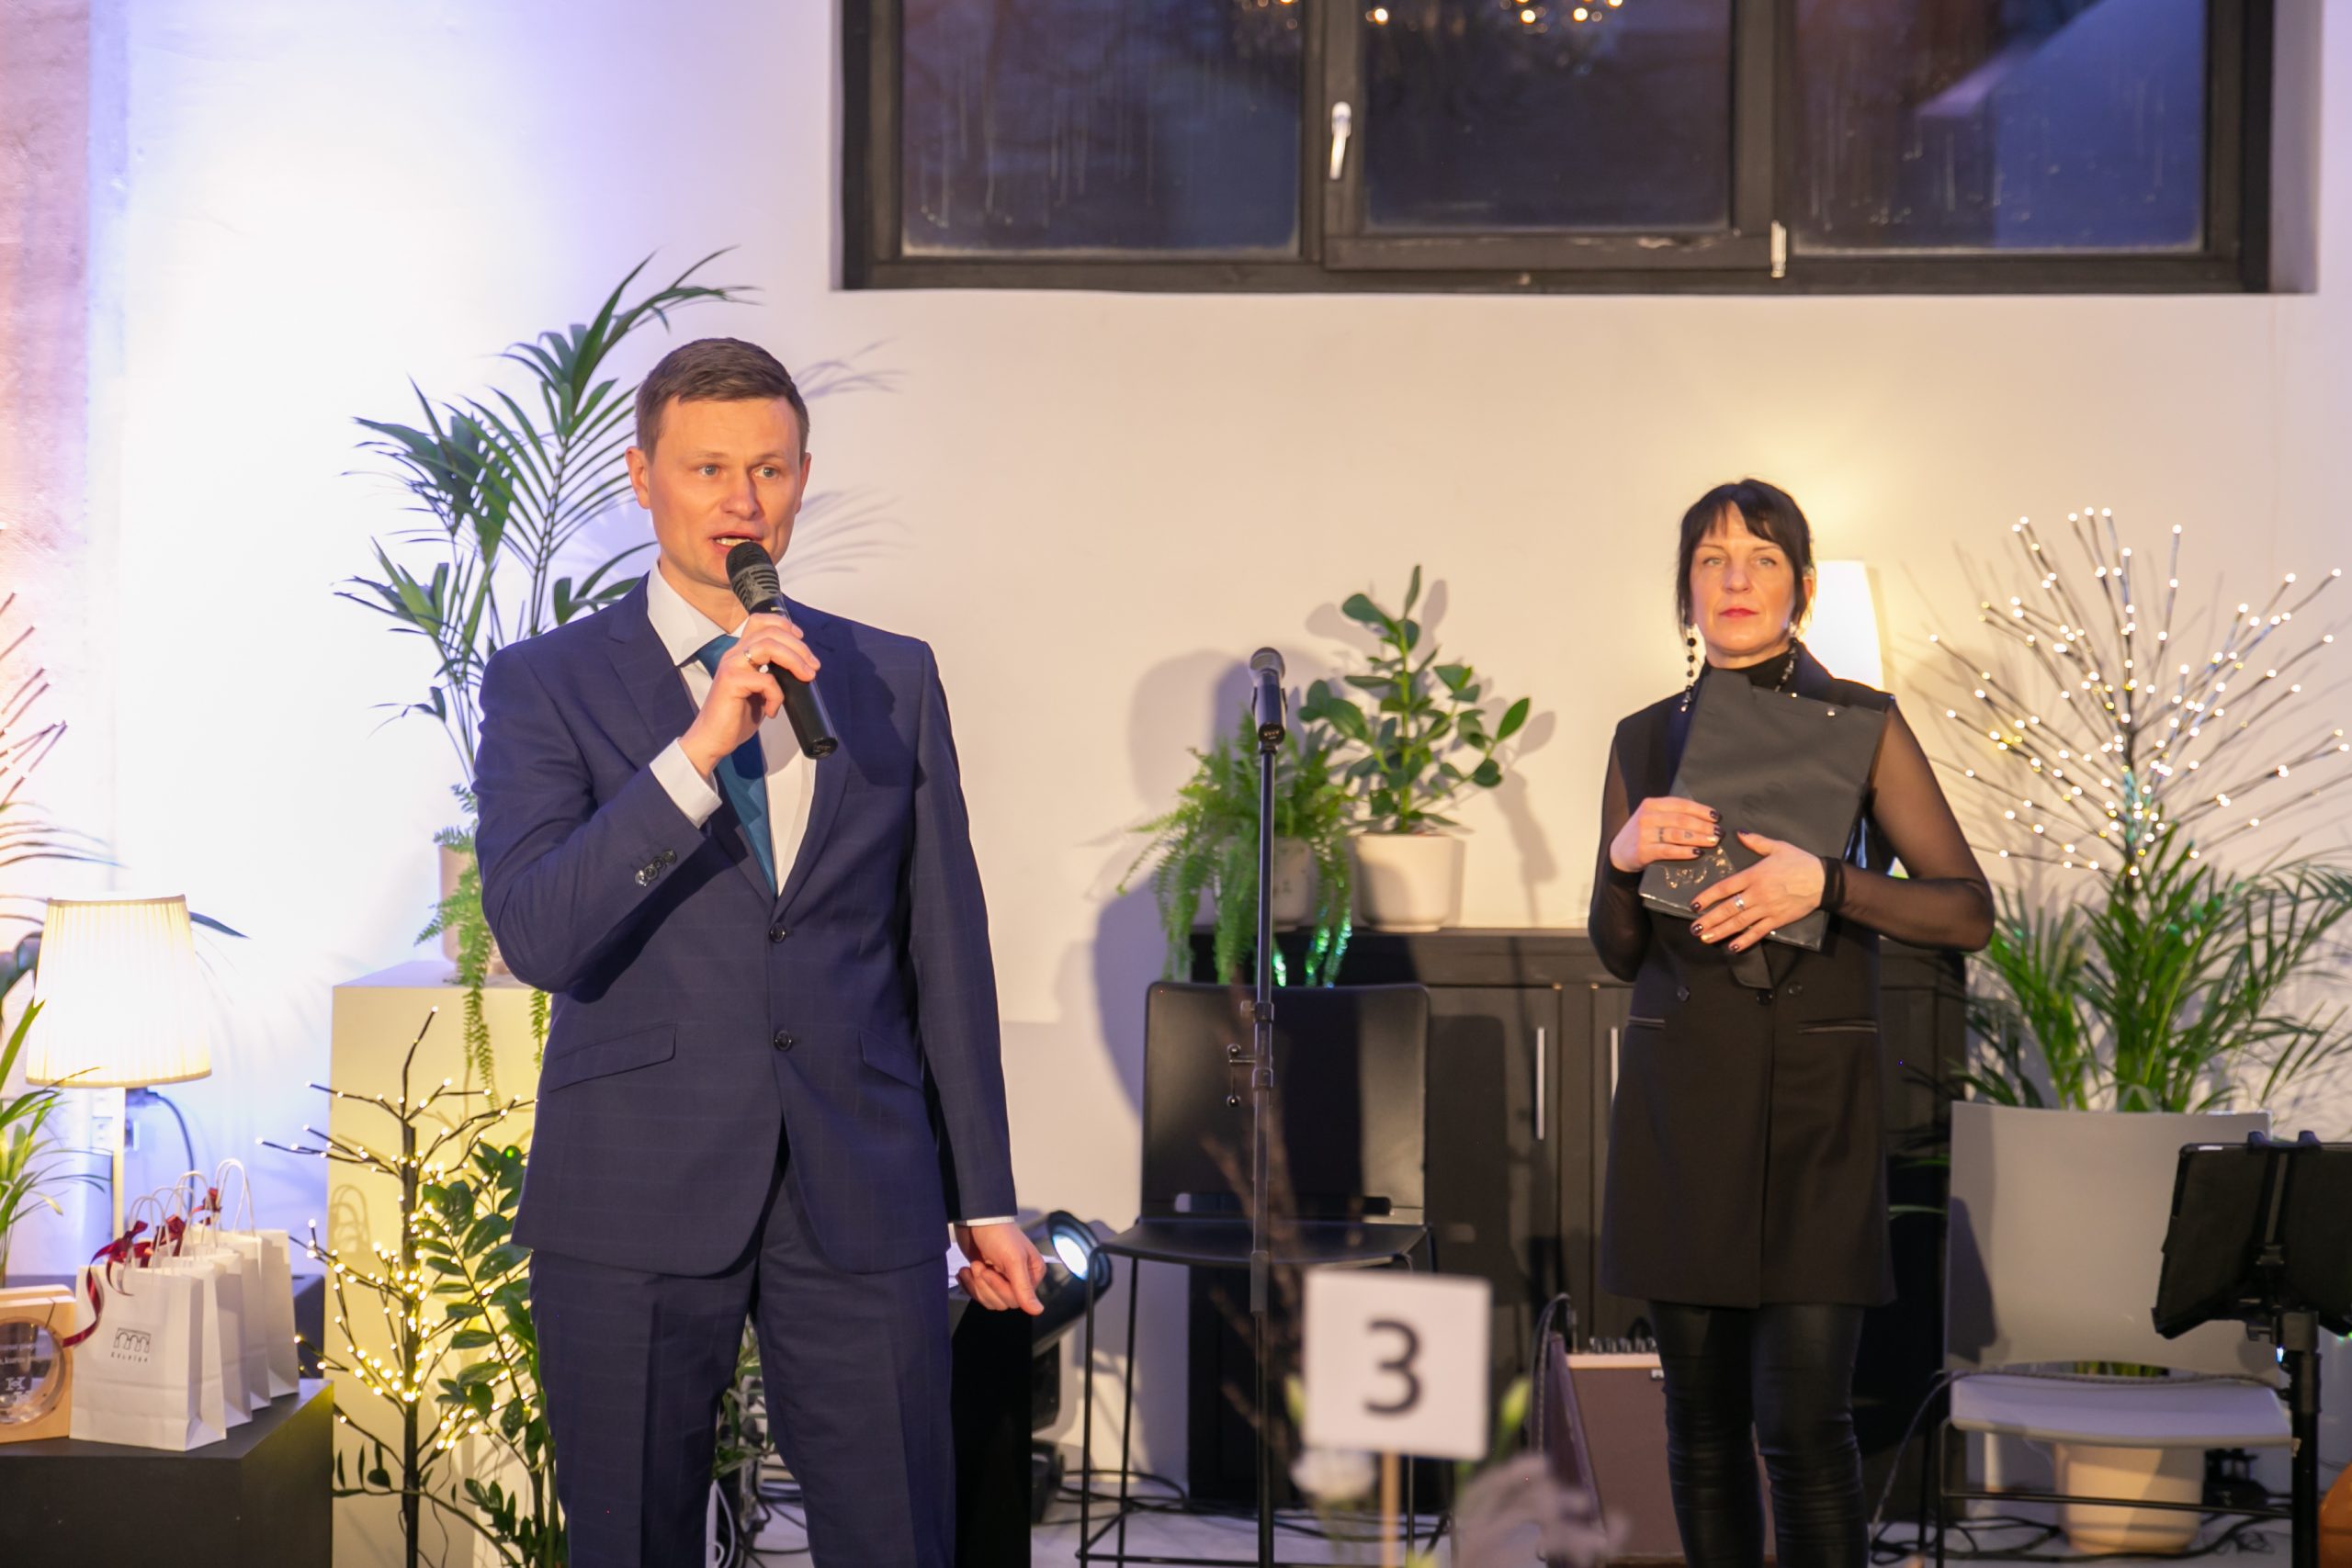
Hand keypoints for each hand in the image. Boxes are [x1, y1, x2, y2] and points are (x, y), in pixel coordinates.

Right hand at [679, 612, 819, 775]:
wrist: (713, 739)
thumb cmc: (736, 717)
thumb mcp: (759, 691)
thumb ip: (772, 676)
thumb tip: (801, 670)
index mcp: (740, 653)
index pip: (759, 622)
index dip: (783, 624)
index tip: (801, 638)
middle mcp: (734, 655)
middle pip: (770, 632)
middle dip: (798, 646)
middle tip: (813, 666)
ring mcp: (731, 666)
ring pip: (768, 646)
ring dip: (794, 660)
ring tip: (806, 677)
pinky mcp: (731, 681)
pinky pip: (765, 679)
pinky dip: (777, 695)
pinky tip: (772, 710)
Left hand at [954, 1223, 1045, 1314]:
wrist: (975, 1219)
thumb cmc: (998, 1234)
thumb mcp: (1013, 1260)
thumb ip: (1024, 1288)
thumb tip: (1038, 1311)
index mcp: (1032, 1274)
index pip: (1018, 1299)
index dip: (1000, 1289)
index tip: (988, 1271)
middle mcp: (1020, 1279)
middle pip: (1003, 1302)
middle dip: (985, 1285)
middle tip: (978, 1266)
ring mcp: (1002, 1279)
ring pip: (989, 1300)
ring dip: (976, 1285)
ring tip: (972, 1266)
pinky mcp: (986, 1278)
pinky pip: (979, 1295)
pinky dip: (969, 1285)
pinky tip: (964, 1271)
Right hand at [1609, 795, 1721, 874]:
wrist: (1618, 854)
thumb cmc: (1642, 835)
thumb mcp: (1652, 818)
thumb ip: (1671, 815)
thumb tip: (1704, 818)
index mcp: (1651, 804)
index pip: (1681, 804)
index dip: (1701, 810)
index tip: (1717, 816)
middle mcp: (1646, 817)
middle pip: (1681, 819)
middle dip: (1703, 826)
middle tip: (1718, 832)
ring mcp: (1644, 834)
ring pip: (1677, 834)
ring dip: (1698, 838)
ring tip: (1713, 841)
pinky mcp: (1643, 851)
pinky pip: (1669, 850)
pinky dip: (1685, 851)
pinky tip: (1697, 852)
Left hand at [1690, 832, 1825, 952]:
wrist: (1823, 880)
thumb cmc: (1799, 862)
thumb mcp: (1778, 847)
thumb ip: (1756, 842)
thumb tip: (1738, 833)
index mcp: (1754, 875)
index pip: (1725, 888)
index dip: (1708, 897)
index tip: (1694, 905)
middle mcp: (1757, 894)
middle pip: (1728, 908)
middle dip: (1709, 919)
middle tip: (1693, 929)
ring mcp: (1767, 909)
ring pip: (1739, 922)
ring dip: (1721, 931)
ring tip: (1705, 938)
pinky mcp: (1777, 920)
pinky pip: (1758, 932)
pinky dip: (1745, 940)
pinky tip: (1732, 946)